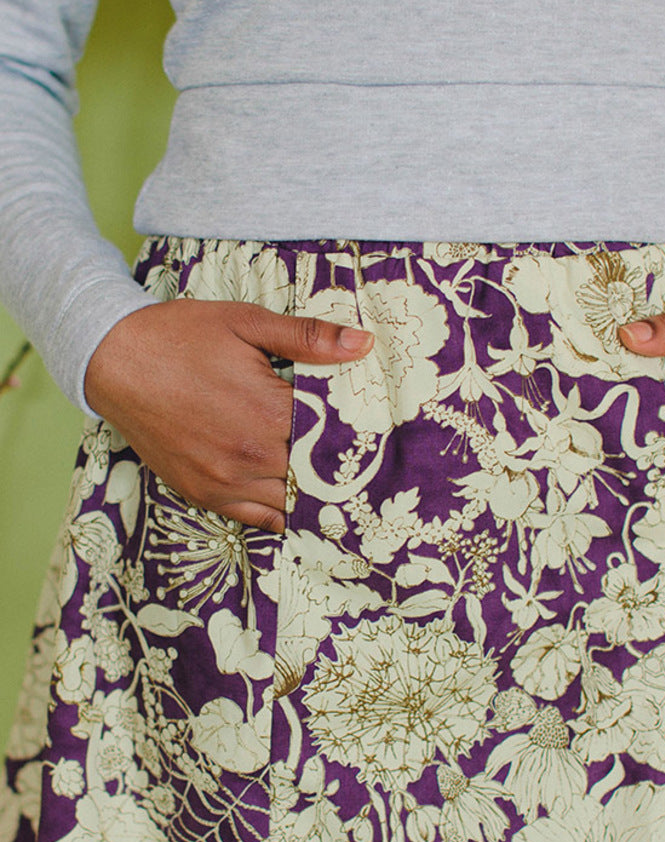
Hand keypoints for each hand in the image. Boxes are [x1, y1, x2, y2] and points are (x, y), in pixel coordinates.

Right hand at [84, 300, 373, 532]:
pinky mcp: (202, 494)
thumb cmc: (179, 337)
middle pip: (317, 478)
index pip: (333, 439)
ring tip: (335, 486)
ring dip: (312, 494)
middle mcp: (249, 457)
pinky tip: (296, 501)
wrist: (112, 360)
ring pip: (290, 504)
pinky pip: (257, 519)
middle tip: (361, 463)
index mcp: (268, 413)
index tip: (374, 436)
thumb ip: (307, 338)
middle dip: (338, 469)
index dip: (356, 438)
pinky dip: (280, 512)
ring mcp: (224, 482)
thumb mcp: (246, 323)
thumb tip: (362, 344)